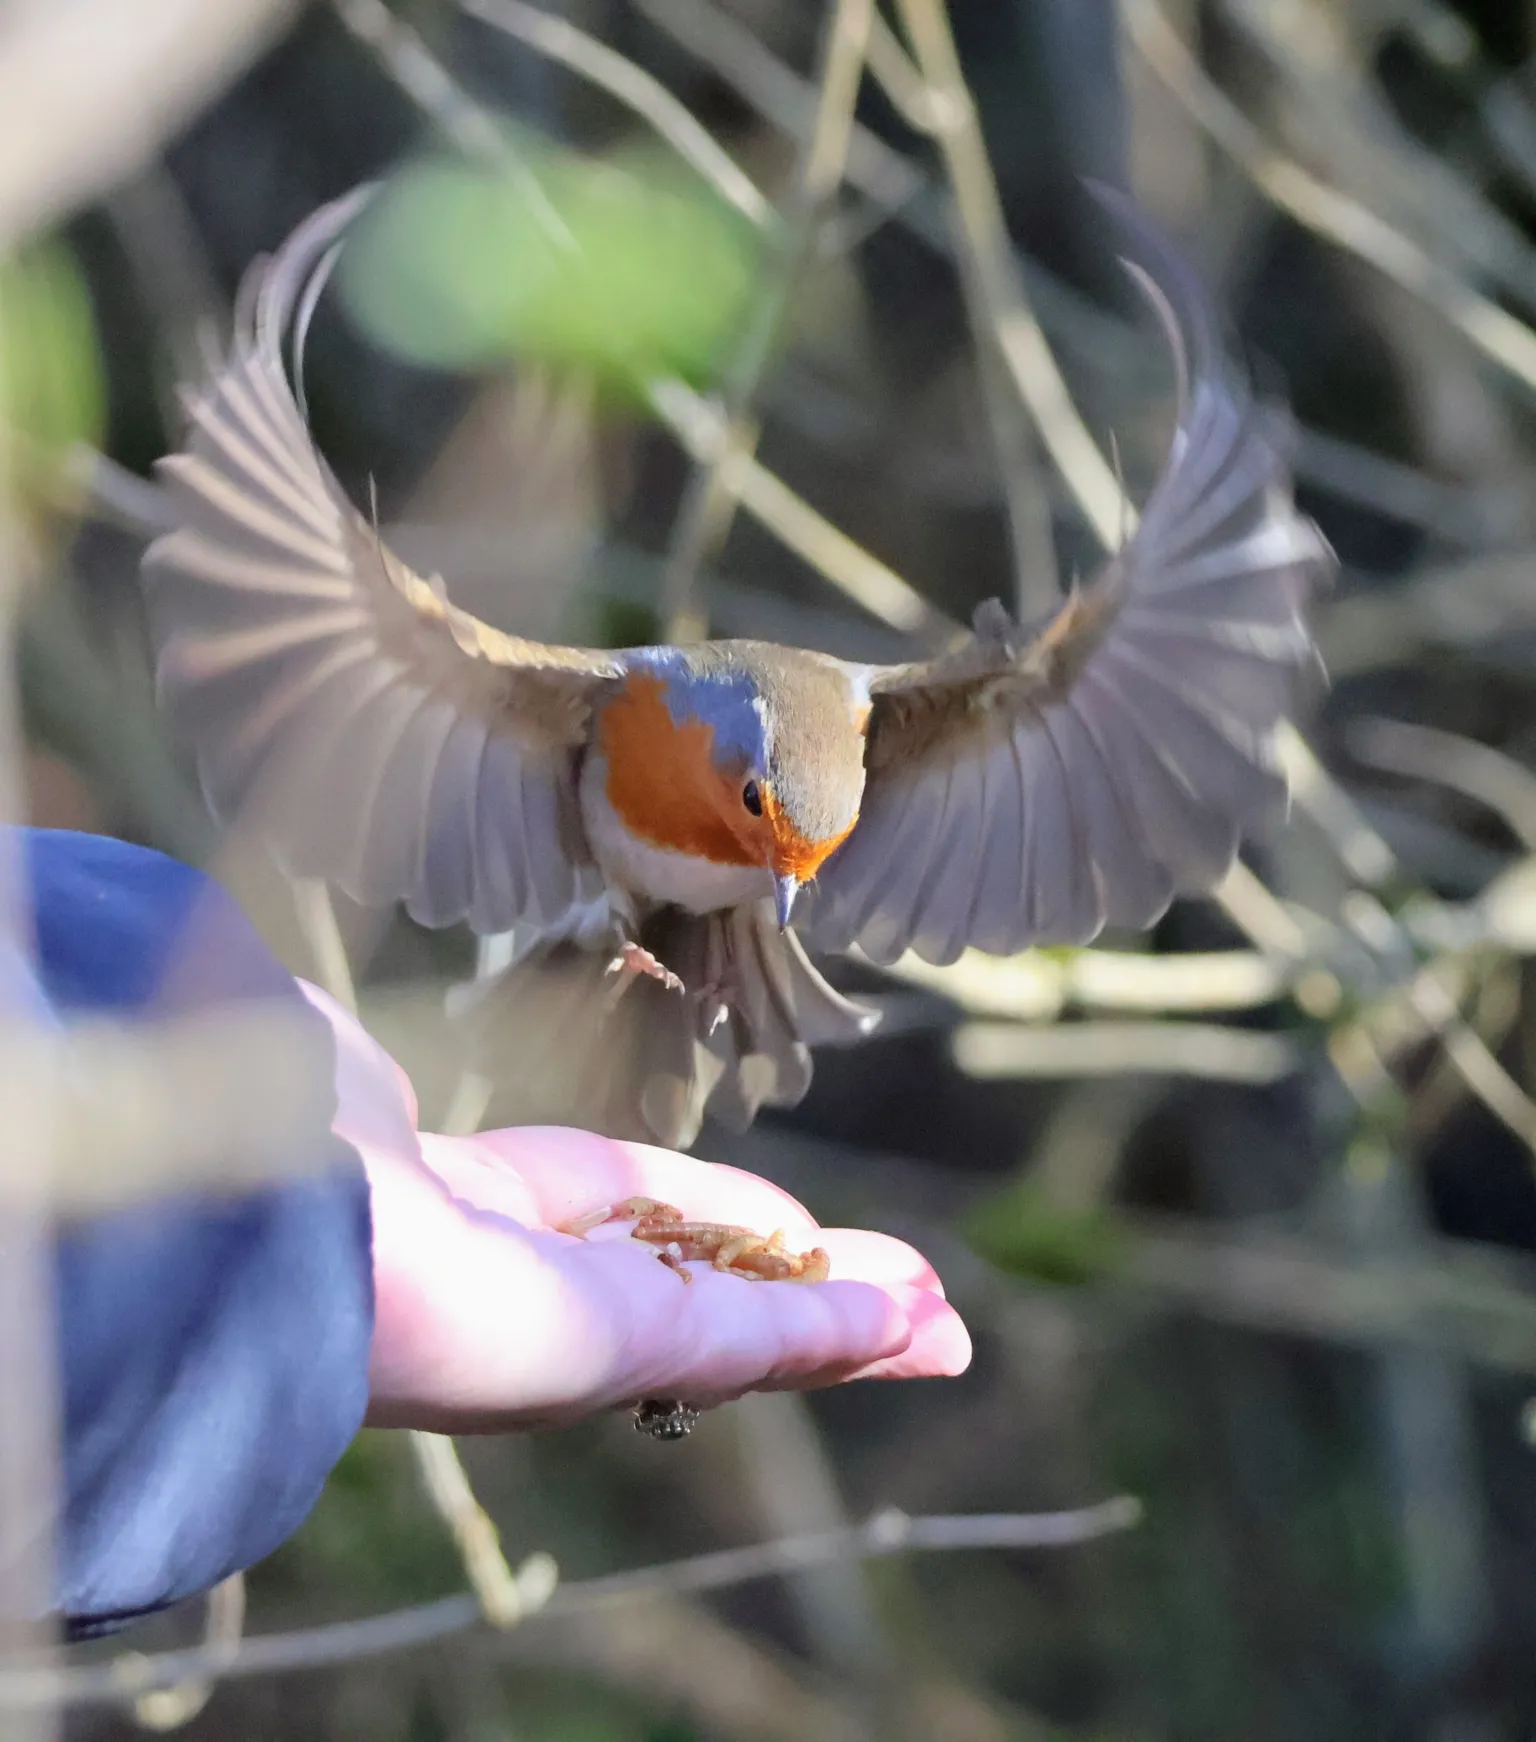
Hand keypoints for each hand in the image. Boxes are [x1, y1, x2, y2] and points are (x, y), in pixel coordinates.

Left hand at [303, 986, 971, 1432]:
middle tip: (907, 1299)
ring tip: (938, 1324)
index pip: (622, 1211)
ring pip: (742, 1329)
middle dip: (809, 1292)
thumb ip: (361, 1073)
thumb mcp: (331, 1071)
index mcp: (462, 1213)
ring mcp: (573, 1331)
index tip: (793, 1230)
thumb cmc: (248, 1123)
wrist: (223, 1207)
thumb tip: (353, 1054)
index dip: (714, 1219)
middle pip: (703, 1288)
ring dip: (846, 1322)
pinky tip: (911, 1325)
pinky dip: (831, 1332)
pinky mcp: (610, 1353)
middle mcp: (528, 1288)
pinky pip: (742, 1342)